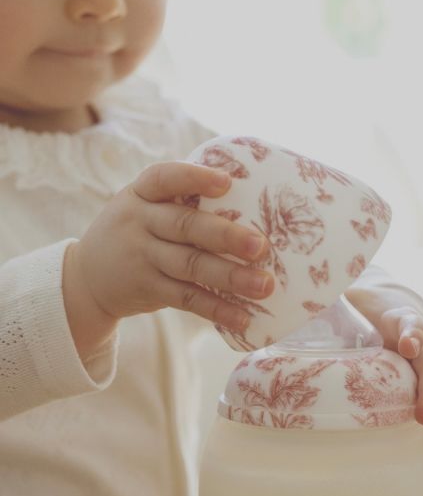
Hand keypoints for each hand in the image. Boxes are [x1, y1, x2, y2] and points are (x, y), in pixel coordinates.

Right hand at [66, 162, 273, 354]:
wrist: (85, 278)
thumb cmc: (138, 232)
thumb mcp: (146, 208)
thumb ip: (184, 203)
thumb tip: (256, 207)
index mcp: (142, 193)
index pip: (164, 178)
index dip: (194, 178)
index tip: (227, 181)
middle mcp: (138, 222)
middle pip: (185, 226)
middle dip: (226, 236)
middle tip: (261, 246)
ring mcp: (141, 257)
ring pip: (190, 265)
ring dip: (231, 277)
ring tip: (264, 285)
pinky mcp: (147, 289)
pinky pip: (187, 299)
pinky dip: (217, 309)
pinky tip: (244, 317)